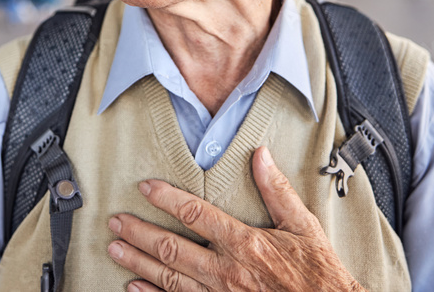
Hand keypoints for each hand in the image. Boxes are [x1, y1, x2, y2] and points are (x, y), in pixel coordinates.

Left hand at [106, 147, 364, 291]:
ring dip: (139, 262)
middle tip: (115, 222)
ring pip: (169, 277)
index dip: (167, 199)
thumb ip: (276, 190)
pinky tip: (134, 286)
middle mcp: (227, 270)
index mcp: (245, 242)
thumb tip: (259, 155)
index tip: (145, 188)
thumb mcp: (303, 226)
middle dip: (140, 233)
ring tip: (115, 249)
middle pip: (172, 248)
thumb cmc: (318, 274)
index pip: (196, 214)